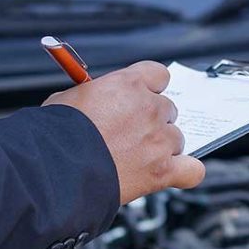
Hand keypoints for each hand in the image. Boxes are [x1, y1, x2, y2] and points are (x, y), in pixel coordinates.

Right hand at [43, 61, 204, 203]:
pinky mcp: (163, 170)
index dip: (150, 88)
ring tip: (136, 159)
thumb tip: (96, 101)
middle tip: (130, 135)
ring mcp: (160, 140)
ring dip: (162, 147)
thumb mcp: (70, 97)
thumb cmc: (56, 133)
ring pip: (177, 138)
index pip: (158, 75)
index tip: (140, 98)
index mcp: (129, 84)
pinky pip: (192, 170)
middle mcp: (150, 108)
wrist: (55, 169)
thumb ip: (97, 96)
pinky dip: (185, 173)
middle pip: (168, 109)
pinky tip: (172, 174)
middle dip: (152, 121)